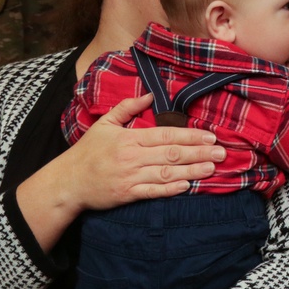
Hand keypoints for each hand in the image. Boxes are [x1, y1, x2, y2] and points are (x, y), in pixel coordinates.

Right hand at [17, 93, 225, 251]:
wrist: (66, 182)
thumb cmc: (87, 152)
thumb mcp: (104, 124)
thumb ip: (127, 108)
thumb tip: (149, 94)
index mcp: (129, 139)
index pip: (166, 135)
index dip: (190, 135)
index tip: (210, 136)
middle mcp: (132, 157)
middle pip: (172, 154)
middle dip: (199, 153)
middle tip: (221, 152)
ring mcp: (130, 177)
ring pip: (167, 173)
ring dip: (192, 171)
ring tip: (212, 168)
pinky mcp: (128, 195)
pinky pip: (153, 192)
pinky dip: (171, 190)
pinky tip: (188, 186)